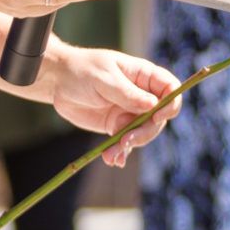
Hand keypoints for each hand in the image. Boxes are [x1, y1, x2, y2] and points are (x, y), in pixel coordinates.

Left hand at [46, 45, 183, 163]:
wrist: (59, 82)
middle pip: (159, 118)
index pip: (170, 89)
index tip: (157, 116)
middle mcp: (141, 95)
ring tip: (111, 154)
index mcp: (144, 76)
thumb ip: (128, 93)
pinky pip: (126, 142)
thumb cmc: (83, 70)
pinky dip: (120, 152)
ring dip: (130, 146)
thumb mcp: (105, 79)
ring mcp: (130, 112)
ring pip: (142, 133)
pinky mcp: (116, 126)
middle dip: (145, 132)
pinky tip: (112, 159)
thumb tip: (153, 105)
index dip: (170, 104)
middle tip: (126, 140)